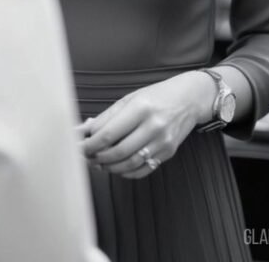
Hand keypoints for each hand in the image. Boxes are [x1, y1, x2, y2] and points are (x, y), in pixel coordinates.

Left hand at [76, 71, 213, 178]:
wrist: (188, 99)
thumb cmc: (155, 96)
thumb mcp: (130, 98)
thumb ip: (107, 116)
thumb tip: (85, 130)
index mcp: (140, 108)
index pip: (109, 133)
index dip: (91, 144)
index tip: (79, 146)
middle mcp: (153, 126)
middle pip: (119, 151)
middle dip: (98, 158)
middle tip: (87, 157)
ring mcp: (163, 142)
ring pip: (130, 163)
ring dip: (110, 167)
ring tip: (99, 163)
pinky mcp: (168, 153)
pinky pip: (144, 169)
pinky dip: (127, 172)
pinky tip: (117, 167)